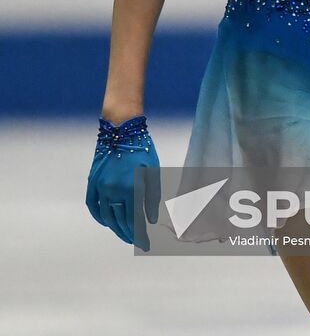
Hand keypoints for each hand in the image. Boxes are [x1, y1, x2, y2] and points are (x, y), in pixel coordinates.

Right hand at [85, 115, 160, 250]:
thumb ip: (152, 197)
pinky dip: (99, 216)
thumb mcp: (153, 170)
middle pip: (120, 221)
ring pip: (106, 216)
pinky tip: (107, 222)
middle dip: (129, 234)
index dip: (140, 235)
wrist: (120, 128)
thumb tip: (150, 220)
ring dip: (115, 228)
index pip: (135, 221)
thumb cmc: (142, 147)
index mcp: (131, 188)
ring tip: (124, 234)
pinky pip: (92, 205)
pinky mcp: (92, 181)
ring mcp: (100, 187)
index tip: (146, 246)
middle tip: (136, 241)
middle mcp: (113, 190)